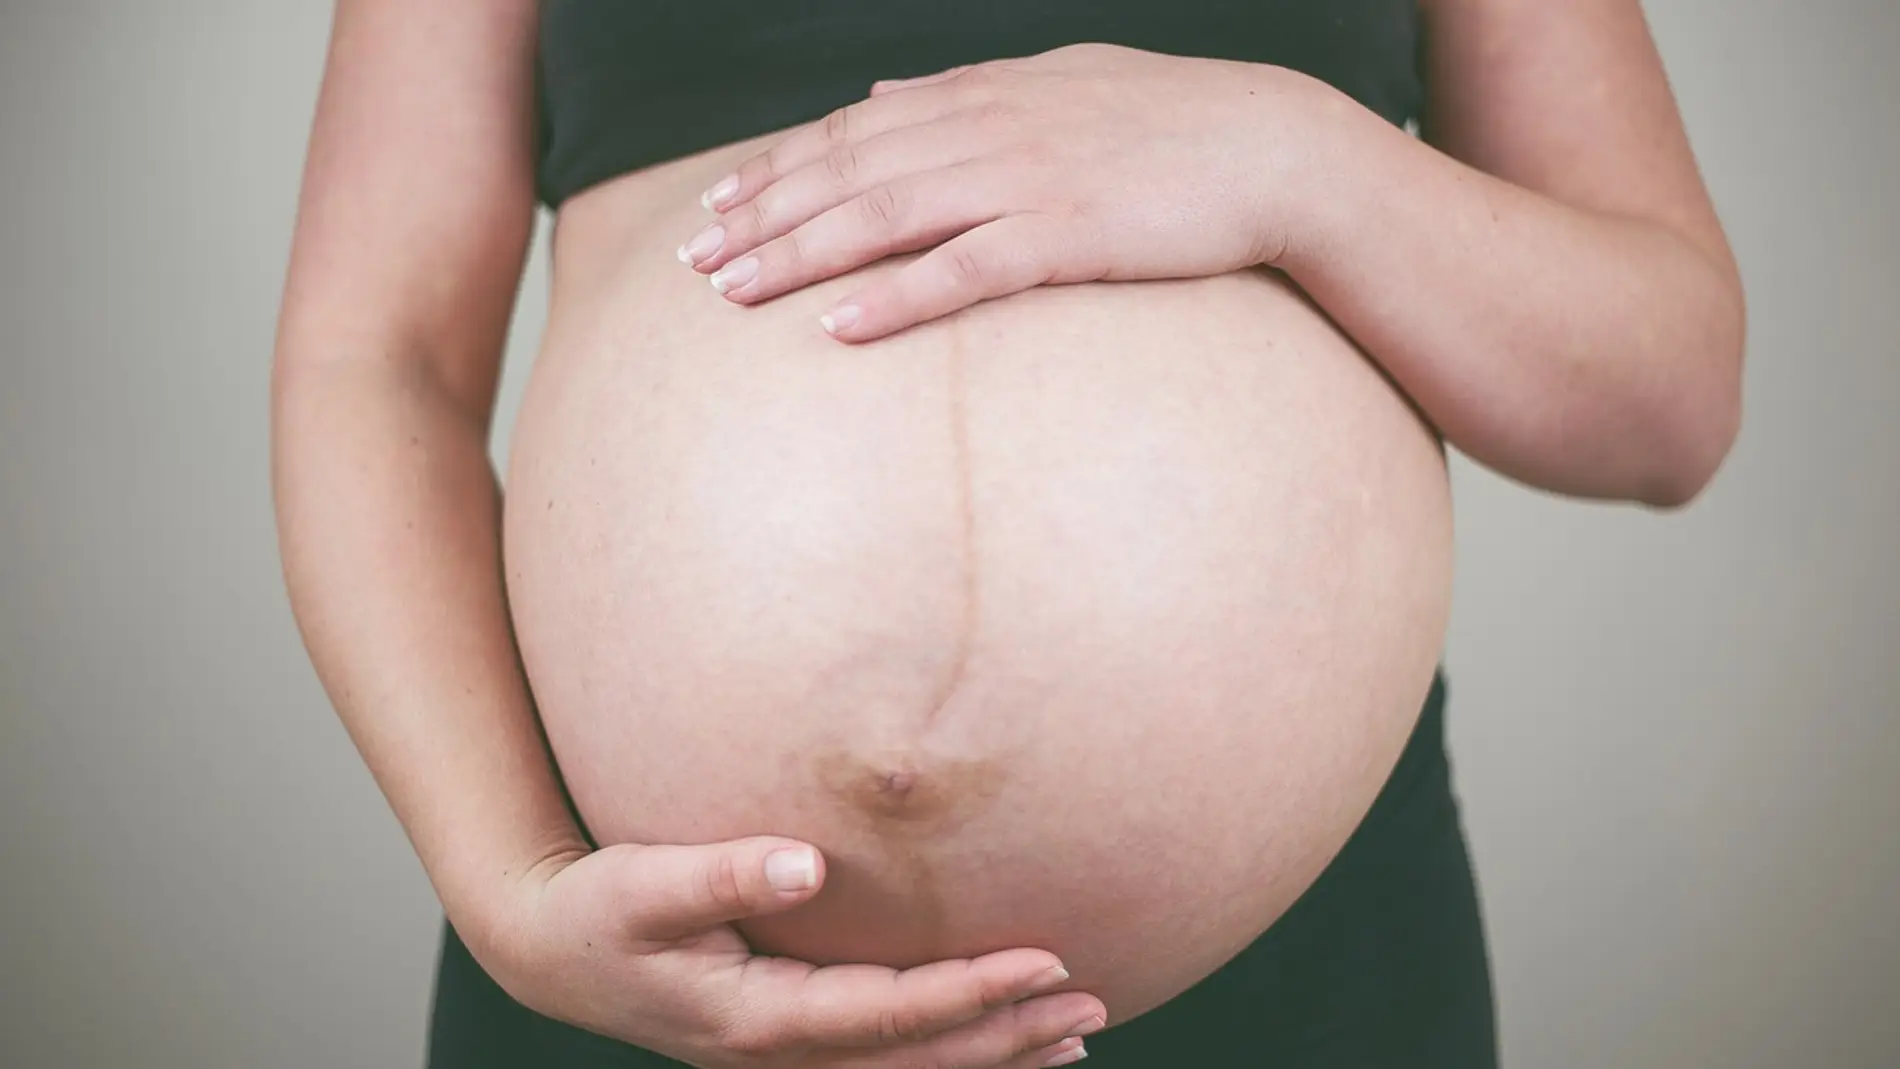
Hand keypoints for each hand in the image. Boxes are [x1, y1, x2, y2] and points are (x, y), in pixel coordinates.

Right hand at [470, 837, 1106, 1068]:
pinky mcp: (788, 1045)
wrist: (552, 952)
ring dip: (993, 1058)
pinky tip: (996, 1042)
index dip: (971, 994)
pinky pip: (887, 1065)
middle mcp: (780, 1056)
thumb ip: (722, 875)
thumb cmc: (598, 910)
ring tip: (1073, 1040)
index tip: (1045, 963)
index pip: (890, 1017)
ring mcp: (785, 1061)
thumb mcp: (644, 886)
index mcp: (757, 1021)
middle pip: (917, 1061)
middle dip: (1008, 1036)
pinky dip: (949, 1059)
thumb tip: (806, 865)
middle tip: (1093, 1007)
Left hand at [678, 43, 1333, 341]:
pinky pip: (962, 271)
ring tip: (731, 291)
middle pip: (845, 173)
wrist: (1274, 147)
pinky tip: (839, 326)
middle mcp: (987, 129)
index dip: (775, 167)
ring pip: (883, 216)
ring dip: (799, 253)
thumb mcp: (1058, 81)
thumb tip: (885, 94)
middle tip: (690, 259)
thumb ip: (964, 90)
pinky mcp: (1065, 235)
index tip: (715, 201)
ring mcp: (1024, 179)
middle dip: (759, 215)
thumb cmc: (1171, 123)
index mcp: (982, 95)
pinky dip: (895, 298)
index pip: (851, 130)